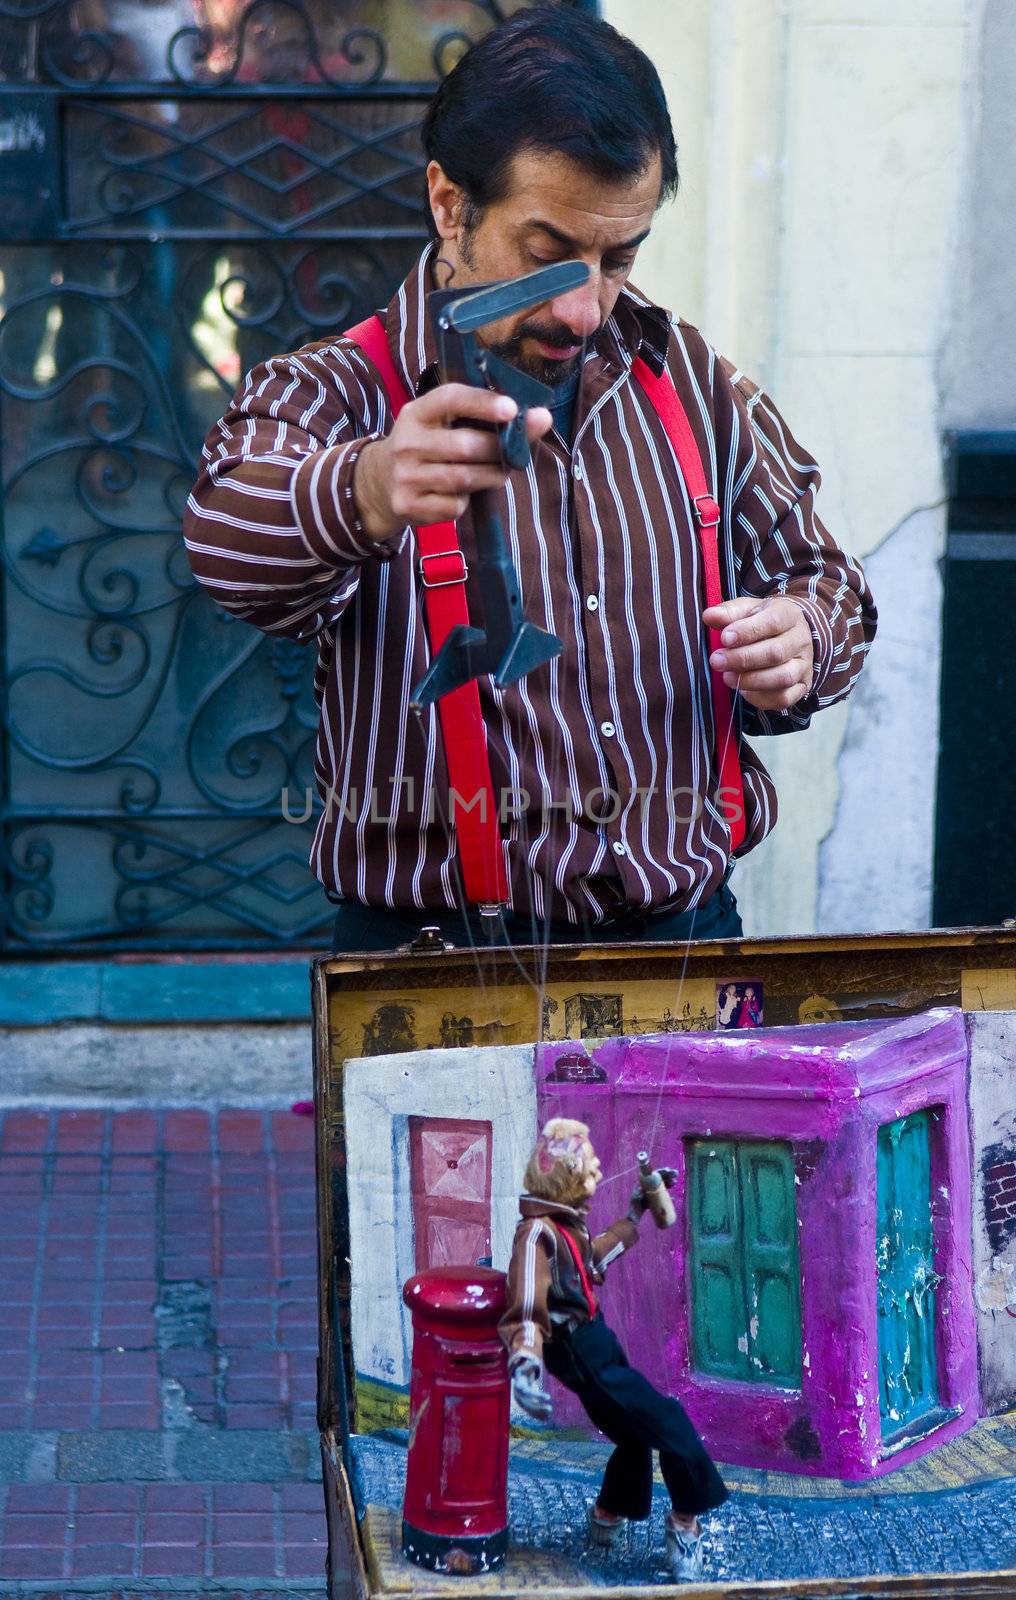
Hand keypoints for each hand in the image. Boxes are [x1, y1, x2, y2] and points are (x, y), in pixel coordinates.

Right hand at [354, 384, 552, 539]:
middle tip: (514, 454)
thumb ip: (486, 419)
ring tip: (499, 473)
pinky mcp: (410, 506)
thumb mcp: (442, 423)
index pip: (451, 399)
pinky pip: (455, 505)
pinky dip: (468, 501)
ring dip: (492, 477)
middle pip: (466, 446)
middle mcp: (408, 443)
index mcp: (417, 413)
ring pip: (465, 479)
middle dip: (498, 450)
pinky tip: (463, 494)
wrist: (377, 484)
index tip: (512, 409)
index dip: (483, 403)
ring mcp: (406, 476)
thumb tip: (542, 418)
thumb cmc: (426, 447)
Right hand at [511, 1357, 552, 1420]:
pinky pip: (531, 1413)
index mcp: (520, 1387)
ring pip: (530, 1410)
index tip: (549, 1397)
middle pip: (529, 1404)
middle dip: (539, 1407)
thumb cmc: (523, 1373)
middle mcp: (519, 1397)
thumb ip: (529, 1365)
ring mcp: (521, 1403)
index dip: (538, 1396)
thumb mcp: (525, 1368)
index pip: (529, 1394)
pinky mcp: (524, 1407)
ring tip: (550, 1413)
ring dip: (540, 1413)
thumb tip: (535, 1362)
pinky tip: (546, 1418)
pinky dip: (538, 1416)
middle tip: (550, 1408)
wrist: (517, 1382)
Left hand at [628, 1166, 677, 1221]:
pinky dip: (668, 1196)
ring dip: (669, 1182)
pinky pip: (662, 1196)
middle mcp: (648, 1186)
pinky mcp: (654, 1199)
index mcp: (643, 1183)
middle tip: (675, 1173)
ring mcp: (651, 1192)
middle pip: (659, 1178)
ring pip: (662, 1185)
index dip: (661, 1171)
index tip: (668, 1170)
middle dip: (668, 1175)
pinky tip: (672, 1198)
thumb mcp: (635, 1199)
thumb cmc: (634, 1206)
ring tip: (675, 1182)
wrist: (634, 1216)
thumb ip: (637, 1195)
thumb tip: (641, 1191)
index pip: (654, 1174)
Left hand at [701, 596, 813, 712]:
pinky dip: (761, 698)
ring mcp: (804, 665)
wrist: (792, 634)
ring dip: (751, 680)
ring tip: (727, 677)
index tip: (724, 638)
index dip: (747, 632)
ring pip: (783, 677)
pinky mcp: (801, 686)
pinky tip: (744, 691)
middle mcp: (800, 641)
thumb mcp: (748, 610)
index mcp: (789, 615)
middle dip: (743, 659)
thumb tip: (709, 616)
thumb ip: (729, 613)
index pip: (772, 622)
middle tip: (716, 661)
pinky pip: (784, 698)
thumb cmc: (764, 621)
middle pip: (776, 653)